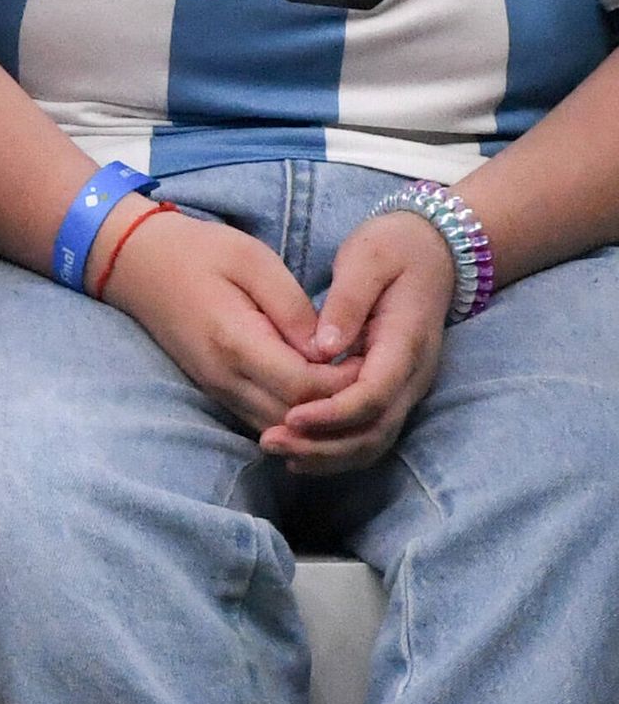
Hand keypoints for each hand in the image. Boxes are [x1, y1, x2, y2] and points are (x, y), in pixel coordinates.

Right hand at [97, 206, 356, 431]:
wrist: (134, 261)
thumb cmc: (197, 251)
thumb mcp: (252, 260)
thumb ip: (293, 308)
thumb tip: (327, 351)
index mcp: (236, 342)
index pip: (306, 388)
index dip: (346, 384)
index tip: (372, 358)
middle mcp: (225, 378)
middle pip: (298, 419)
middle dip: (340, 407)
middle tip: (371, 375)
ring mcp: (217, 388)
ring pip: (282, 429)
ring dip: (319, 419)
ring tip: (349, 386)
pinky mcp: (216, 389)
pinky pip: (264, 420)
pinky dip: (297, 418)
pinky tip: (318, 393)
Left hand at [264, 208, 452, 473]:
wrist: (431, 252)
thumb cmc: (393, 249)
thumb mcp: (368, 259)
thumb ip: (347, 301)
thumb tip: (323, 347)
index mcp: (406, 343)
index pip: (373, 394)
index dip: (333, 413)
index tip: (291, 417)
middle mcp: (413, 376)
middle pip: (375, 430)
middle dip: (324, 445)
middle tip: (271, 443)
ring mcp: (407, 386)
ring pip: (375, 440)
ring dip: (328, 454)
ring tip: (277, 451)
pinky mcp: (392, 390)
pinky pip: (370, 431)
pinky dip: (337, 447)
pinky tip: (299, 450)